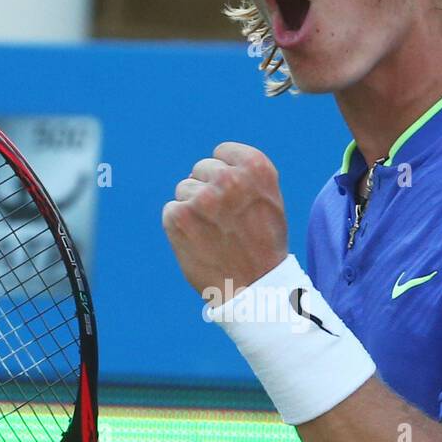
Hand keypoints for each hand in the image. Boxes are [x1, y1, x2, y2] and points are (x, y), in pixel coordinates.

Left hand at [161, 142, 287, 301]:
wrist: (254, 288)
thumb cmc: (264, 246)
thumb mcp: (270, 201)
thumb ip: (245, 175)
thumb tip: (215, 161)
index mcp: (256, 168)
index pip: (222, 152)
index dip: (226, 175)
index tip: (234, 197)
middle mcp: (229, 178)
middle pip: (201, 169)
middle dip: (208, 191)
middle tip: (225, 220)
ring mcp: (202, 197)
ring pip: (184, 190)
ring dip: (193, 209)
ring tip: (214, 233)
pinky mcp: (178, 217)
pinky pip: (171, 210)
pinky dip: (180, 226)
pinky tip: (199, 242)